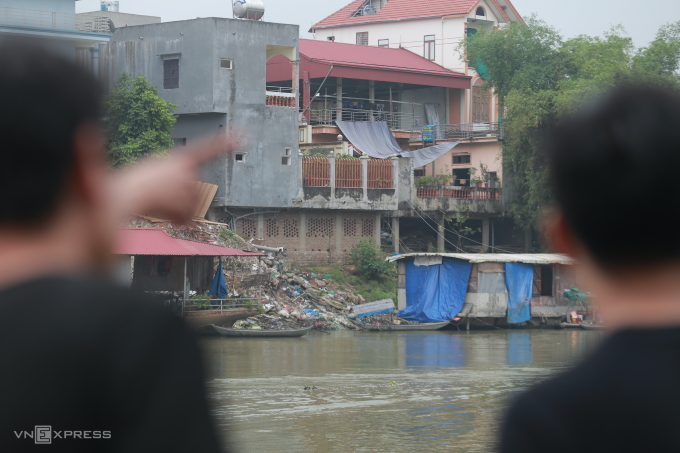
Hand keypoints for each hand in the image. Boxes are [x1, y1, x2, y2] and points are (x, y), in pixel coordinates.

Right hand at [110, 132, 244, 222]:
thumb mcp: (157, 172)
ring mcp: (188, 186)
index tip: (242, 135)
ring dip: (178, 211)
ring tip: (160, 205)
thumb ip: (175, 179)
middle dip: (182, 200)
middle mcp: (188, 170)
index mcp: (181, 158)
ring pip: (191, 206)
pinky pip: (187, 217)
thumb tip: (182, 200)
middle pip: (195, 192)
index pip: (208, 149)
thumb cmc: (135, 183)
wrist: (124, 194)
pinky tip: (165, 215)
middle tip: (162, 198)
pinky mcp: (186, 202)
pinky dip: (177, 220)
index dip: (225, 143)